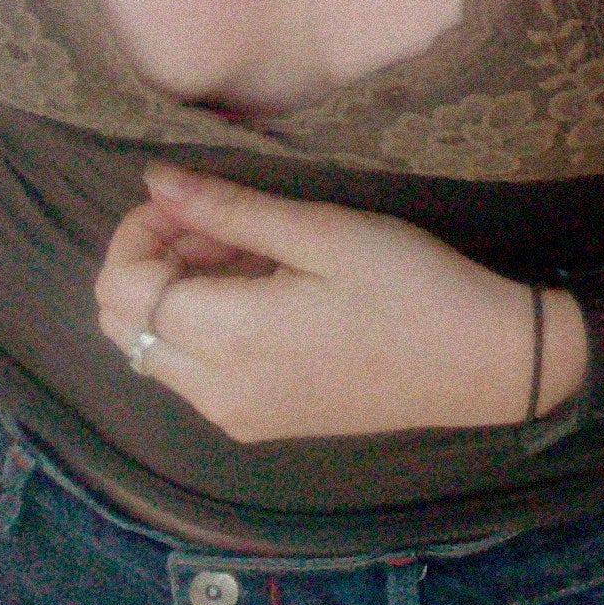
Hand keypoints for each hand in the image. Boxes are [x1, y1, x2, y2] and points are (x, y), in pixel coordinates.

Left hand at [95, 169, 544, 446]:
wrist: (482, 364)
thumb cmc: (410, 286)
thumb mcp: (322, 231)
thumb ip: (229, 208)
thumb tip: (154, 181)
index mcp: (229, 339)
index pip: (123, 289)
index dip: (138, 232)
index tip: (187, 198)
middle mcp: (214, 391)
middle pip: (121, 326)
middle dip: (149, 263)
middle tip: (216, 223)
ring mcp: (233, 416)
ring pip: (152, 351)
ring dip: (174, 295)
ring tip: (248, 253)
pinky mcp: (256, 423)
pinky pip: (191, 374)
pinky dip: (202, 327)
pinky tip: (262, 294)